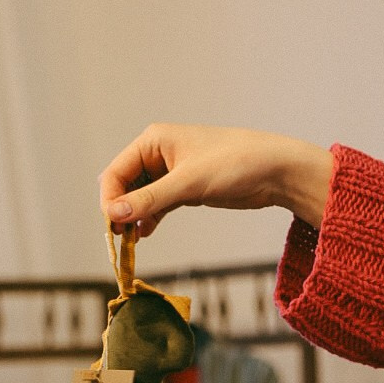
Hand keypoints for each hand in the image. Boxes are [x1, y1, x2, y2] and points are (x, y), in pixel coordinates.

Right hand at [99, 124, 333, 235]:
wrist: (274, 171)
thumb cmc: (234, 164)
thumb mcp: (187, 184)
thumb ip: (149, 200)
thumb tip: (113, 215)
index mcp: (153, 141)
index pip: (116, 172)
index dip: (109, 201)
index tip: (112, 229)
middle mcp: (158, 153)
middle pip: (124, 185)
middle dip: (120, 211)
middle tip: (120, 240)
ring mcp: (170, 172)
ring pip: (139, 198)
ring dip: (133, 218)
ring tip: (132, 241)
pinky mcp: (184, 188)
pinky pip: (156, 204)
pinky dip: (149, 219)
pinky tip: (146, 233)